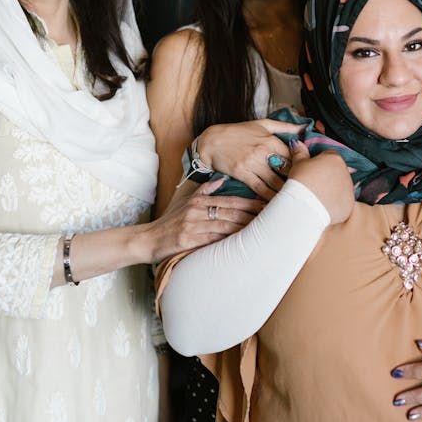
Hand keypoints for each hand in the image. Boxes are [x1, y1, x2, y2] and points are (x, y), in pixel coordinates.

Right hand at [145, 178, 263, 262]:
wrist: (149, 239)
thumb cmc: (171, 222)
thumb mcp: (186, 202)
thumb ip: (205, 190)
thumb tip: (221, 179)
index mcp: (199, 201)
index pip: (230, 200)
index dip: (249, 203)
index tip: (266, 204)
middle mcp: (196, 211)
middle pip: (231, 212)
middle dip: (252, 214)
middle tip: (271, 216)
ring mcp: (192, 225)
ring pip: (225, 225)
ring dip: (244, 228)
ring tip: (262, 229)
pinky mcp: (187, 239)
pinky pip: (212, 239)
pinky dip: (228, 240)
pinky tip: (241, 242)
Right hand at [194, 119, 303, 198]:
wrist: (211, 141)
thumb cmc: (237, 132)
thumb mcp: (262, 124)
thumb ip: (285, 126)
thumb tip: (303, 127)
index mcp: (270, 140)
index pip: (292, 156)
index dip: (301, 166)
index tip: (306, 174)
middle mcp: (263, 151)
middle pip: (286, 170)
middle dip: (296, 181)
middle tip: (304, 190)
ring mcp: (252, 163)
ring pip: (274, 181)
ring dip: (284, 191)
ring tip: (294, 199)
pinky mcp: (242, 173)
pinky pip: (260, 188)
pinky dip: (269, 196)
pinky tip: (276, 202)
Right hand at [287, 143, 353, 223]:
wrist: (304, 206)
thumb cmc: (301, 182)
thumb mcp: (298, 164)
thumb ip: (300, 152)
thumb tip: (297, 143)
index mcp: (335, 159)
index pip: (329, 156)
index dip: (320, 163)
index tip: (312, 171)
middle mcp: (346, 172)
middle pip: (337, 172)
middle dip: (328, 177)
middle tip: (314, 185)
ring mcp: (349, 189)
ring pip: (341, 187)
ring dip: (333, 190)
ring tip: (318, 197)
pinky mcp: (349, 204)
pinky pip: (343, 202)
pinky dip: (335, 204)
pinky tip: (324, 206)